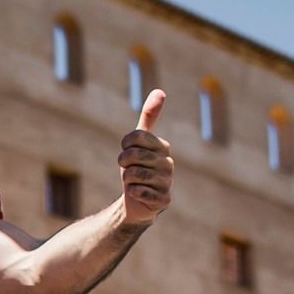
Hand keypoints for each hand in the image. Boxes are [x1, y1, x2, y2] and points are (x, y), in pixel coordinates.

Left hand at [120, 89, 172, 224]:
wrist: (136, 201)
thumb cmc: (137, 168)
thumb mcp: (138, 142)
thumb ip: (148, 117)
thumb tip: (160, 91)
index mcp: (163, 147)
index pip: (135, 137)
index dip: (125, 146)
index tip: (128, 152)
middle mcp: (168, 164)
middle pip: (133, 156)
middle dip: (124, 163)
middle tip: (128, 169)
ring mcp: (167, 183)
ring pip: (134, 175)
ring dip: (127, 180)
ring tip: (134, 182)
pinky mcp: (164, 201)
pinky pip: (139, 192)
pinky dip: (133, 193)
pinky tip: (138, 195)